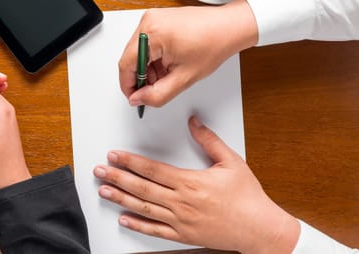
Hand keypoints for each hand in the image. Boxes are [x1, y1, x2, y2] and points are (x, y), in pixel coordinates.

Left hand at [93, 117, 299, 252]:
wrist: (259, 228)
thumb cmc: (247, 197)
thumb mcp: (231, 162)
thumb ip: (209, 141)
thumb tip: (194, 123)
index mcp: (190, 182)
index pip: (152, 169)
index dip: (130, 162)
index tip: (114, 155)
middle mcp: (181, 202)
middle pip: (142, 188)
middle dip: (117, 178)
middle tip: (99, 171)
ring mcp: (180, 221)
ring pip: (144, 208)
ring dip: (121, 199)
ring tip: (103, 191)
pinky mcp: (183, 235)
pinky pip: (155, 231)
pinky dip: (138, 225)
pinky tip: (124, 219)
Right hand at [118, 0, 257, 106]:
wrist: (229, 27)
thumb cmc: (213, 44)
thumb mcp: (183, 78)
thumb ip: (156, 94)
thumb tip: (138, 99)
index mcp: (152, 33)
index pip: (126, 64)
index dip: (128, 85)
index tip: (134, 97)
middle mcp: (148, 21)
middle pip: (130, 57)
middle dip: (141, 77)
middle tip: (154, 89)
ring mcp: (152, 18)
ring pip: (138, 51)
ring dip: (148, 67)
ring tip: (167, 74)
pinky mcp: (158, 19)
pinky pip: (146, 42)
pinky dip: (153, 57)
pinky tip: (168, 63)